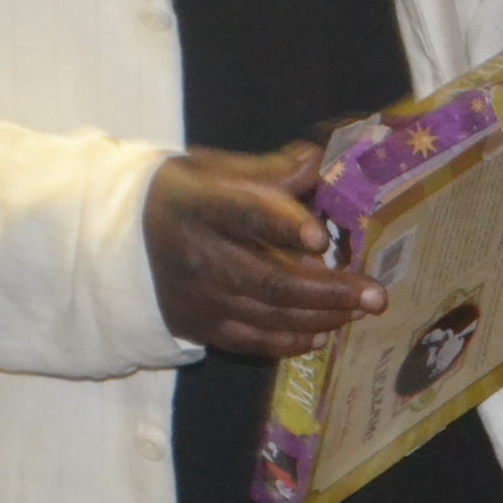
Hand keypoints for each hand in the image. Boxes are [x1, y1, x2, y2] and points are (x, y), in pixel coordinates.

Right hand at [143, 141, 384, 356]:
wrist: (126, 241)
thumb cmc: (188, 197)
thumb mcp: (218, 170)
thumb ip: (272, 171)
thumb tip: (322, 160)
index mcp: (201, 205)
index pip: (246, 215)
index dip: (283, 226)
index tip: (322, 238)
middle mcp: (198, 256)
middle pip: (270, 279)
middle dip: (330, 290)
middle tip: (376, 296)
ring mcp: (199, 297)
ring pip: (269, 314)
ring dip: (322, 316)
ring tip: (361, 310)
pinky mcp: (200, 326)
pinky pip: (253, 341)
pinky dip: (291, 341)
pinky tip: (324, 334)